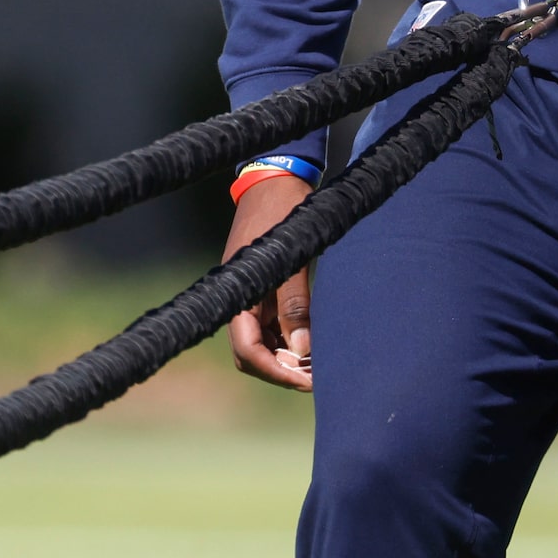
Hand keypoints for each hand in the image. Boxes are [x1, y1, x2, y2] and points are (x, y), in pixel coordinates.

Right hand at [223, 174, 314, 391]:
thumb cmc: (283, 212)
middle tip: (317, 377)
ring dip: (288, 357)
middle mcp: (241, 299)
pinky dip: (291, 340)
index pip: (247, 350)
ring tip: (319, 364)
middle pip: (252, 353)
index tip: (306, 380)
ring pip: (264, 342)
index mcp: (238, 293)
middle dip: (282, 370)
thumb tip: (303, 347)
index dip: (275, 371)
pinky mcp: (264, 289)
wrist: (277, 178)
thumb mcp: (291, 257)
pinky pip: (273, 326)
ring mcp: (252, 295)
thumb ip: (295, 303)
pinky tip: (314, 343)